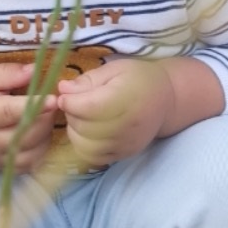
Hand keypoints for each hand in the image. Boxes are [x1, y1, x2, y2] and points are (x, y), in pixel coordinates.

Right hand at [0, 64, 56, 172]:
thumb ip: (6, 74)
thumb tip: (34, 70)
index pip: (13, 112)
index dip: (36, 106)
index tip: (54, 99)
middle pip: (27, 134)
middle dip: (46, 118)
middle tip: (50, 103)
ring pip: (31, 153)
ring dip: (45, 136)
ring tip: (43, 119)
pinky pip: (26, 166)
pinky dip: (38, 153)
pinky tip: (38, 137)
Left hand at [57, 58, 174, 166]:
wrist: (166, 100)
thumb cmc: (138, 78)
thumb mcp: (115, 69)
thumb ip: (88, 80)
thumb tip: (62, 89)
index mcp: (125, 98)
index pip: (86, 107)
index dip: (68, 101)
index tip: (65, 94)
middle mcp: (127, 125)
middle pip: (83, 127)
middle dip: (71, 115)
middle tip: (75, 103)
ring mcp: (126, 143)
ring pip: (85, 146)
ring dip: (75, 132)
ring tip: (81, 118)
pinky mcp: (124, 154)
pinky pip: (94, 157)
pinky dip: (84, 146)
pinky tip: (88, 132)